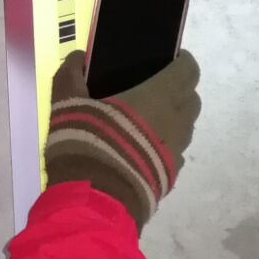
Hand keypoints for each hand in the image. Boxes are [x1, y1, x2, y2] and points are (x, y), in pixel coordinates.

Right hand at [43, 48, 201, 231]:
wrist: (95, 199)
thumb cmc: (87, 141)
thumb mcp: (67, 103)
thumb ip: (71, 75)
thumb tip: (77, 58)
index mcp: (159, 96)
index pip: (189, 70)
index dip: (182, 61)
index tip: (167, 59)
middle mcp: (176, 122)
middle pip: (191, 99)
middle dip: (178, 90)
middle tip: (151, 89)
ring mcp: (177, 151)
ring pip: (185, 127)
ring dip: (172, 119)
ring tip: (143, 122)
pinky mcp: (171, 176)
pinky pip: (174, 153)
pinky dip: (163, 146)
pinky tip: (140, 151)